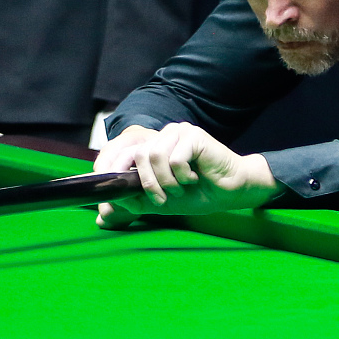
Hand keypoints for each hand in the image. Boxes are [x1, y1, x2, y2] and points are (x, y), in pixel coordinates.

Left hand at [93, 122, 276, 227]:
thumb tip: (108, 206)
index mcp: (154, 148)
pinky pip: (175, 158)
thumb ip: (136, 201)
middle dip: (149, 184)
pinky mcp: (194, 136)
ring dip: (167, 181)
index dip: (115, 170)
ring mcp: (179, 133)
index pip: (125, 153)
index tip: (113, 192)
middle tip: (165, 198)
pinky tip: (195, 178)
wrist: (230, 192)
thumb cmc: (198, 194)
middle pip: (139, 155)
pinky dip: (183, 176)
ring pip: (155, 156)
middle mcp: (164, 136)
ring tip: (181, 188)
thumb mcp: (161, 202)